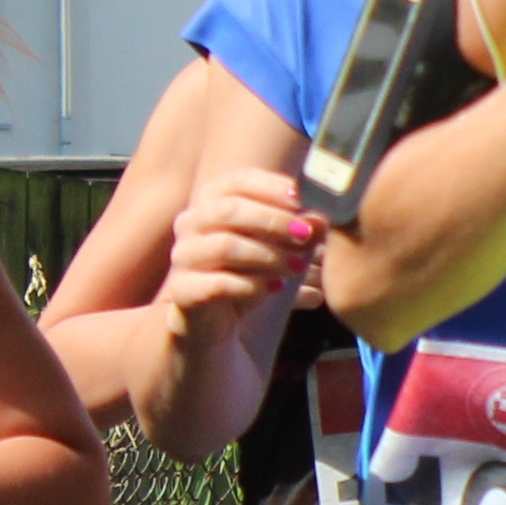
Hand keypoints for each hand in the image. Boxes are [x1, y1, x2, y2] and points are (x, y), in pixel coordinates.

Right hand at [163, 168, 316, 336]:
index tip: (299, 198)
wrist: (217, 323)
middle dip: (273, 220)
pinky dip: (253, 286)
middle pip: (229, 210)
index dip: (269, 185)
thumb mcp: (280, 250)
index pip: (237, 181)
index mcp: (211, 203)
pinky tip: (276, 289)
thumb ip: (299, 233)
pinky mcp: (184, 291)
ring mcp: (183, 257)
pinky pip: (219, 284)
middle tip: (306, 234)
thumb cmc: (251, 275)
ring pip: (225, 246)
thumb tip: (321, 220)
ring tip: (298, 266)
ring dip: (269, 255)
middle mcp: (191, 225)